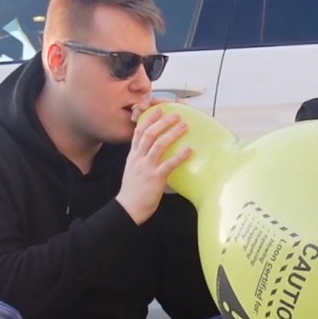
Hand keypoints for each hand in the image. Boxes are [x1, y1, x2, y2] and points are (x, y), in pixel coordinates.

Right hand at [118, 99, 191, 224]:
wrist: (128, 208)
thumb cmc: (133, 192)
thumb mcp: (133, 171)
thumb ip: (142, 161)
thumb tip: (155, 155)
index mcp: (133, 156)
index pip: (138, 133)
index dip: (148, 120)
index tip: (157, 110)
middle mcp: (138, 159)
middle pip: (149, 134)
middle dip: (163, 122)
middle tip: (176, 114)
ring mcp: (146, 167)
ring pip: (159, 145)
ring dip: (172, 133)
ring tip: (184, 126)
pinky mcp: (155, 178)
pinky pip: (169, 164)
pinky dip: (179, 156)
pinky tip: (189, 150)